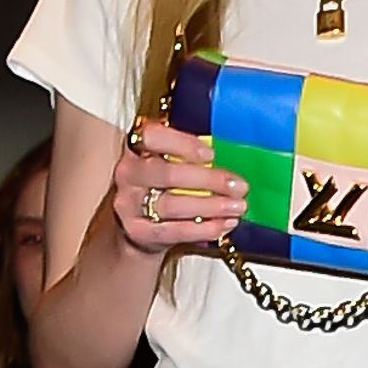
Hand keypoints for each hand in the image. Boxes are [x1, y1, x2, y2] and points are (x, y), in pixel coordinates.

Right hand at [111, 119, 247, 255]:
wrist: (136, 224)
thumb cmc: (161, 185)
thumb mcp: (168, 161)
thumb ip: (190, 156)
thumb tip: (231, 159)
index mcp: (136, 147)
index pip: (152, 136)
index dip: (182, 144)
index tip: (211, 154)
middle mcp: (128, 173)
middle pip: (166, 174)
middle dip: (208, 180)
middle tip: (239, 186)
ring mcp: (129, 204)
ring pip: (171, 205)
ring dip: (210, 207)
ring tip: (238, 207)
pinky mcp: (138, 231)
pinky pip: (174, 231)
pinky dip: (203, 229)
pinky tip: (225, 224)